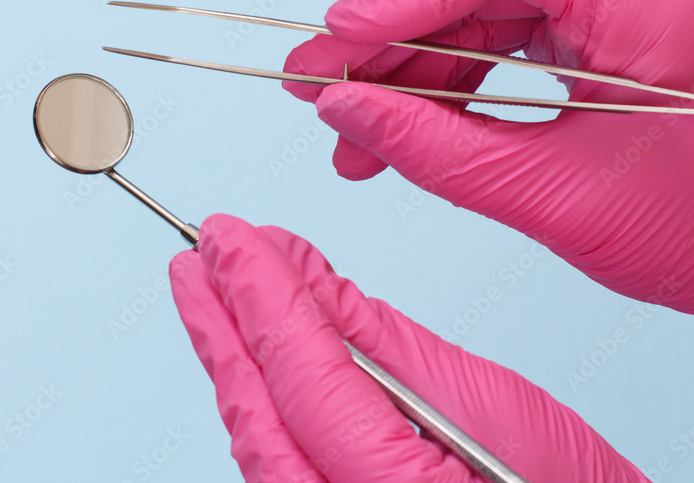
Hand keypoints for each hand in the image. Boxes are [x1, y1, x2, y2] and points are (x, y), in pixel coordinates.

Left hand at [170, 214, 647, 481]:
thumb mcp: (493, 409)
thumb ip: (386, 346)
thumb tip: (309, 280)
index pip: (303, 375)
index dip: (260, 297)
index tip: (229, 238)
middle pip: (259, 410)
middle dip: (223, 321)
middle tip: (200, 253)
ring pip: (256, 437)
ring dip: (230, 353)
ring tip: (211, 286)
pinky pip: (274, 456)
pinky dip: (257, 392)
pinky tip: (247, 346)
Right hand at [282, 0, 693, 318]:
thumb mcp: (556, 198)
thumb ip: (437, 151)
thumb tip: (347, 109)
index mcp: (642, 0)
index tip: (343, 37)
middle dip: (388, 44)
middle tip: (319, 87)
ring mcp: (606, 13)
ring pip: (472, 20)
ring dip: (404, 77)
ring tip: (350, 133)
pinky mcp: (590, 44)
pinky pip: (494, 52)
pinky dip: (441, 93)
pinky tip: (396, 131)